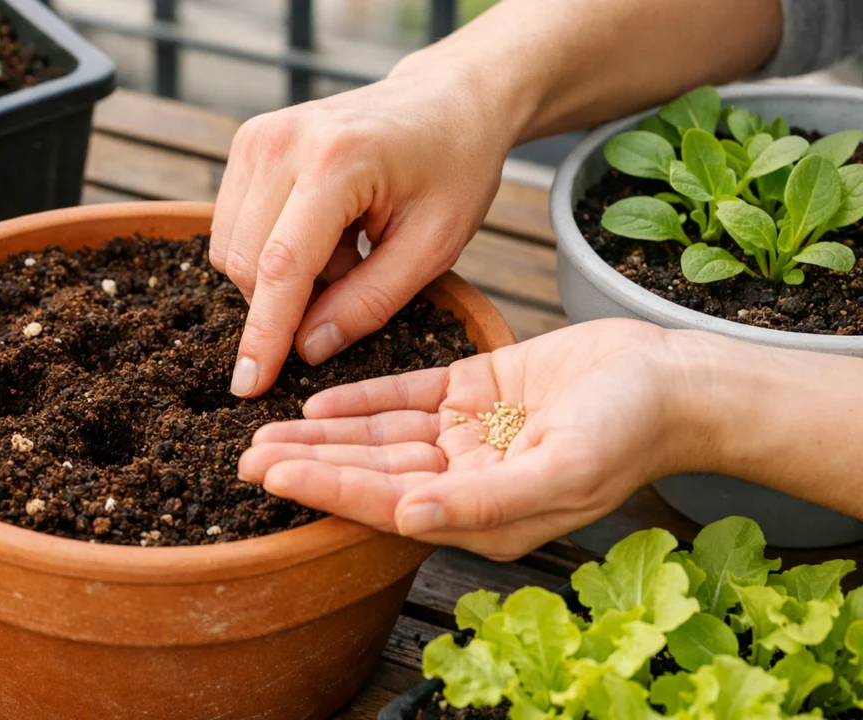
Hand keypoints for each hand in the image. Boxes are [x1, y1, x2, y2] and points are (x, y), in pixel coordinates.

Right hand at [212, 59, 522, 397]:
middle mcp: (283, 141)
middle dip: (290, 299)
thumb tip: (306, 350)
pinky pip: (234, 228)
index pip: (282, 265)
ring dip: (283, 274)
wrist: (447, 99)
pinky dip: (273, 249)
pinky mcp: (247, 142)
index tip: (247, 385)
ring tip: (345, 250)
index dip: (264, 333)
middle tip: (357, 277)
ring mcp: (257, 137)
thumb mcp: (433, 246)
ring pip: (232, 250)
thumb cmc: (453, 168)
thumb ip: (369, 303)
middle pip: (248, 263)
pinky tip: (324, 232)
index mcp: (338, 161)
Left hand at [238, 319, 706, 560]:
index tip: (269, 474)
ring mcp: (467, 435)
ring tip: (267, 428)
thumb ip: (486, 502)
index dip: (325, 487)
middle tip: (244, 454)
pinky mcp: (474, 392)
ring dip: (325, 432)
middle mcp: (465, 479)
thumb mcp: (561, 471)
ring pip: (379, 436)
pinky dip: (365, 398)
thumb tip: (410, 518)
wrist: (673, 380)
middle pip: (370, 470)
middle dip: (309, 462)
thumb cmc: (629, 432)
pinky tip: (321, 398)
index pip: (385, 502)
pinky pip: (407, 397)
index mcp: (482, 512)